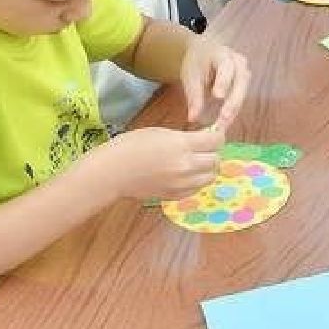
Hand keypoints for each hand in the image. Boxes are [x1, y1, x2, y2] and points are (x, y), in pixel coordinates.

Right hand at [90, 125, 223, 201]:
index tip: (212, 133)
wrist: (112, 172)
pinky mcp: (174, 196)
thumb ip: (185, 137)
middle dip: (213, 152)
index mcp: (182, 145)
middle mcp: (186, 166)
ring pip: (210, 177)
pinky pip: (196, 189)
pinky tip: (186, 174)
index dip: (217, 135)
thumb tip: (203, 138)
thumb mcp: (161, 132)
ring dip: (207, 168)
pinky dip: (196, 181)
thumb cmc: (131, 145)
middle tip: (204, 147)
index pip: (216, 140)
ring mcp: (181, 184)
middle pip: (216, 160)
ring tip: (196, 162)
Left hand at [179, 36, 249, 129]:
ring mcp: (243, 72)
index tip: (218, 96)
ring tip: (223, 124)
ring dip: (234, 108)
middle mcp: (238, 62)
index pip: (226, 66)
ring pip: (243, 91)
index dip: (223, 81)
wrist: (205, 53)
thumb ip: (194, 96)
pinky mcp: (243, 84)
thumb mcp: (191, 76)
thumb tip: (193, 118)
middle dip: (233, 100)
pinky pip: (241, 98)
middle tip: (223, 117)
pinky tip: (225, 122)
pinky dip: (233, 110)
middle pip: (241, 80)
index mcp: (222, 54)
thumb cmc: (197, 63)